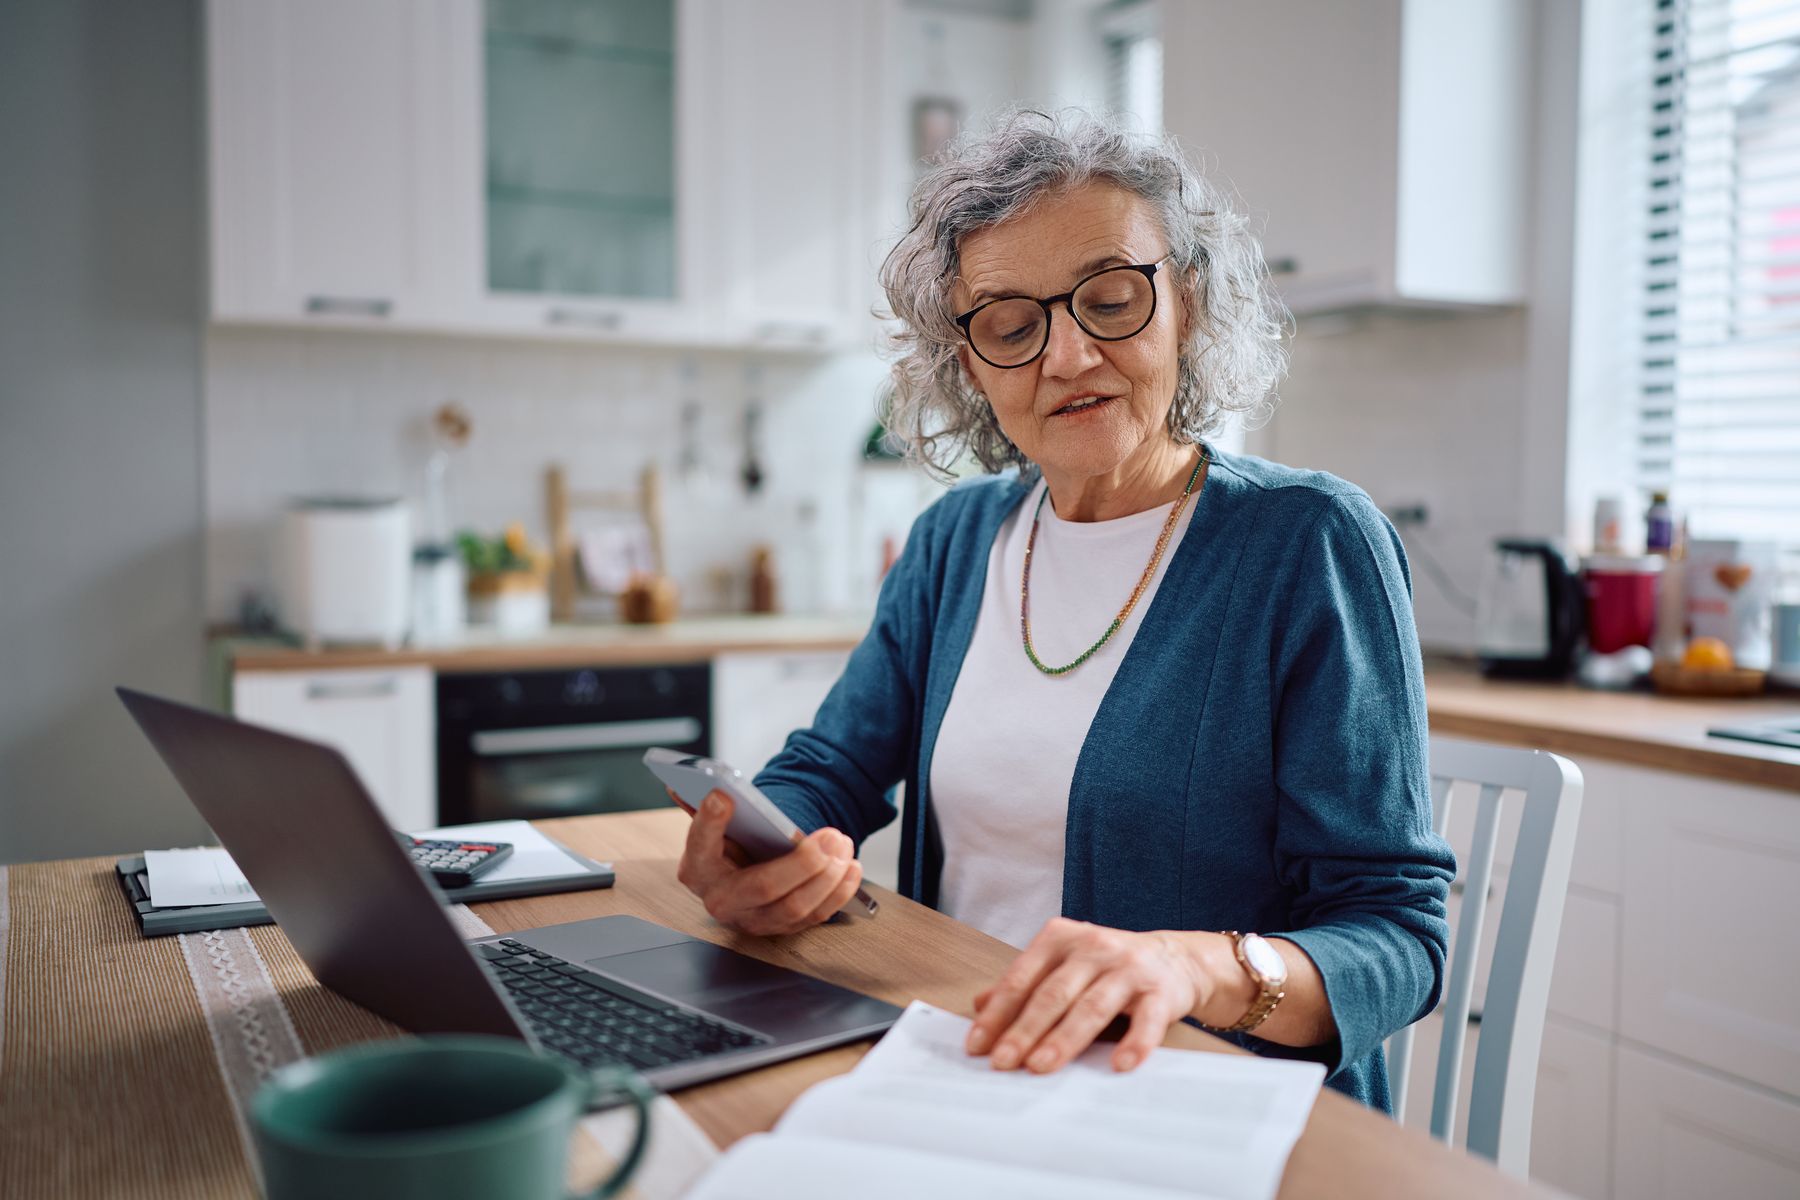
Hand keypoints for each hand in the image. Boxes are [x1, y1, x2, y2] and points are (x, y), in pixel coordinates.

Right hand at [673, 789, 862, 935]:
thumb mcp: (721, 824)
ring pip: (795, 906)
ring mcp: (752, 919)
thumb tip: (710, 783)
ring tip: (842, 845)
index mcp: (697, 867)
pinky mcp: (781, 928)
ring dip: (827, 876)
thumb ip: (715, 808)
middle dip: (801, 862)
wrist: (744, 872)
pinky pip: (815, 916)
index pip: (700, 845)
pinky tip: (850, 867)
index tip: (722, 796)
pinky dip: (838, 891)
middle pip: (762, 886)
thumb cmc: (732, 842)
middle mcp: (721, 900)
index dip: (709, 822)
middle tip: (828, 837)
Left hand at [966, 918, 1212, 1073]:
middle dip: (1024, 1030)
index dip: (998, 1013)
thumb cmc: (1108, 965)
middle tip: (1003, 1061)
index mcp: (1060, 938)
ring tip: (1041, 1066)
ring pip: (1091, 1006)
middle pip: (1053, 994)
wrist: (1173, 957)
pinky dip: (1134, 1043)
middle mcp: (1092, 947)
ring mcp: (1128, 967)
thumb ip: (1025, 983)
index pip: (1021, 978)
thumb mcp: (1063, 965)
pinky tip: (1119, 1064)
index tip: (977, 1044)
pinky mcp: (1160, 990)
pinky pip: (1146, 1020)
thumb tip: (979, 1004)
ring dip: (1064, 1039)